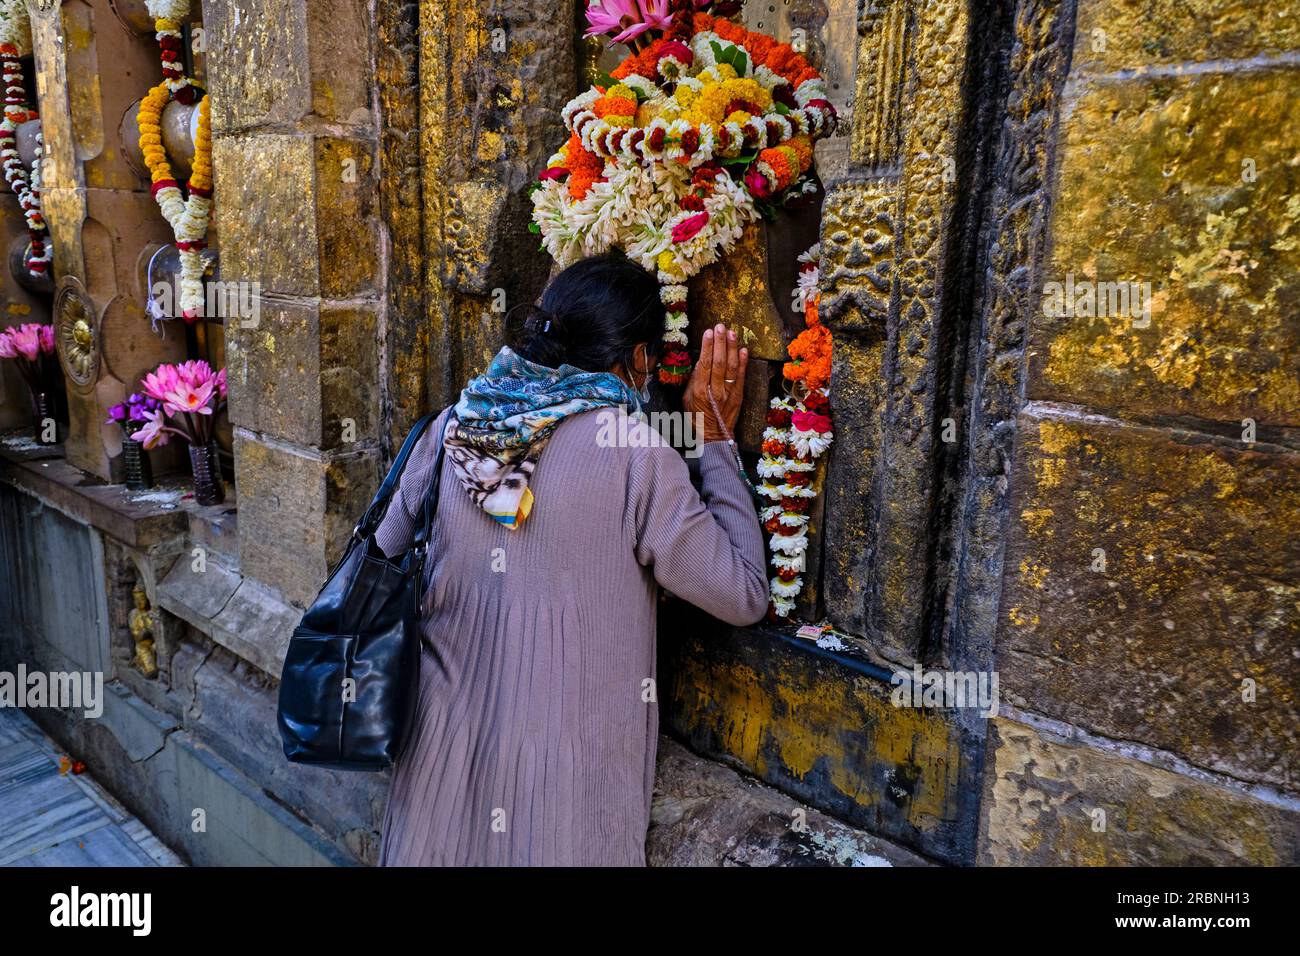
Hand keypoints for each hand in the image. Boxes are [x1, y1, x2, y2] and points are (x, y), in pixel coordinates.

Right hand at [683, 323, 747, 442]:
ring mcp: (729, 393)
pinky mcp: (739, 396)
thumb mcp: (687, 398)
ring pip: (732, 367)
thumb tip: (700, 361)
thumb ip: (693, 380)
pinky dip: (743, 362)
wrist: (714, 437)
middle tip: (720, 326)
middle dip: (720, 342)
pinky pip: (741, 376)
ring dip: (732, 348)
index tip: (708, 333)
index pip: (704, 364)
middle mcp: (716, 391)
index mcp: (700, 391)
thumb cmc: (696, 417)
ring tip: (731, 333)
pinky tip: (743, 349)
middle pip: (719, 362)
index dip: (707, 347)